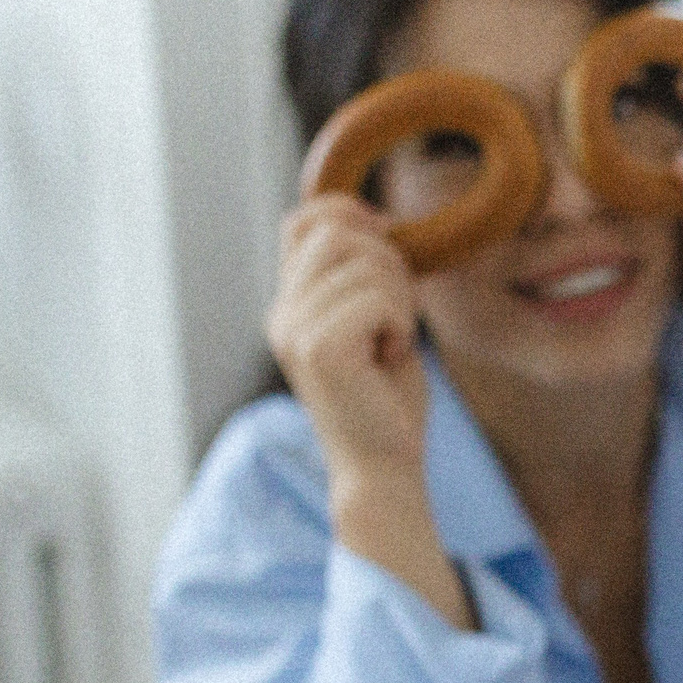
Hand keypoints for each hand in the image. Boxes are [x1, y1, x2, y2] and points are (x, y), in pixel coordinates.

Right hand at [266, 194, 431, 494]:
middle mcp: (281, 314)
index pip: (302, 222)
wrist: (383, 468)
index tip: (387, 241)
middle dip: (388, 263)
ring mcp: (294, 330)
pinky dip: (401, 324)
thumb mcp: (373, 323)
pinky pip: (379, 298)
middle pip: (338, 232)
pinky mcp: (319, 348)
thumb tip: (375, 219)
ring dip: (401, 300)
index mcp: (289, 306)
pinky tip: (390, 357)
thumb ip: (362, 276)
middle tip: (397, 317)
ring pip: (367, 263)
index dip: (348, 213)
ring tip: (391, 343)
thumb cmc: (387, 401)